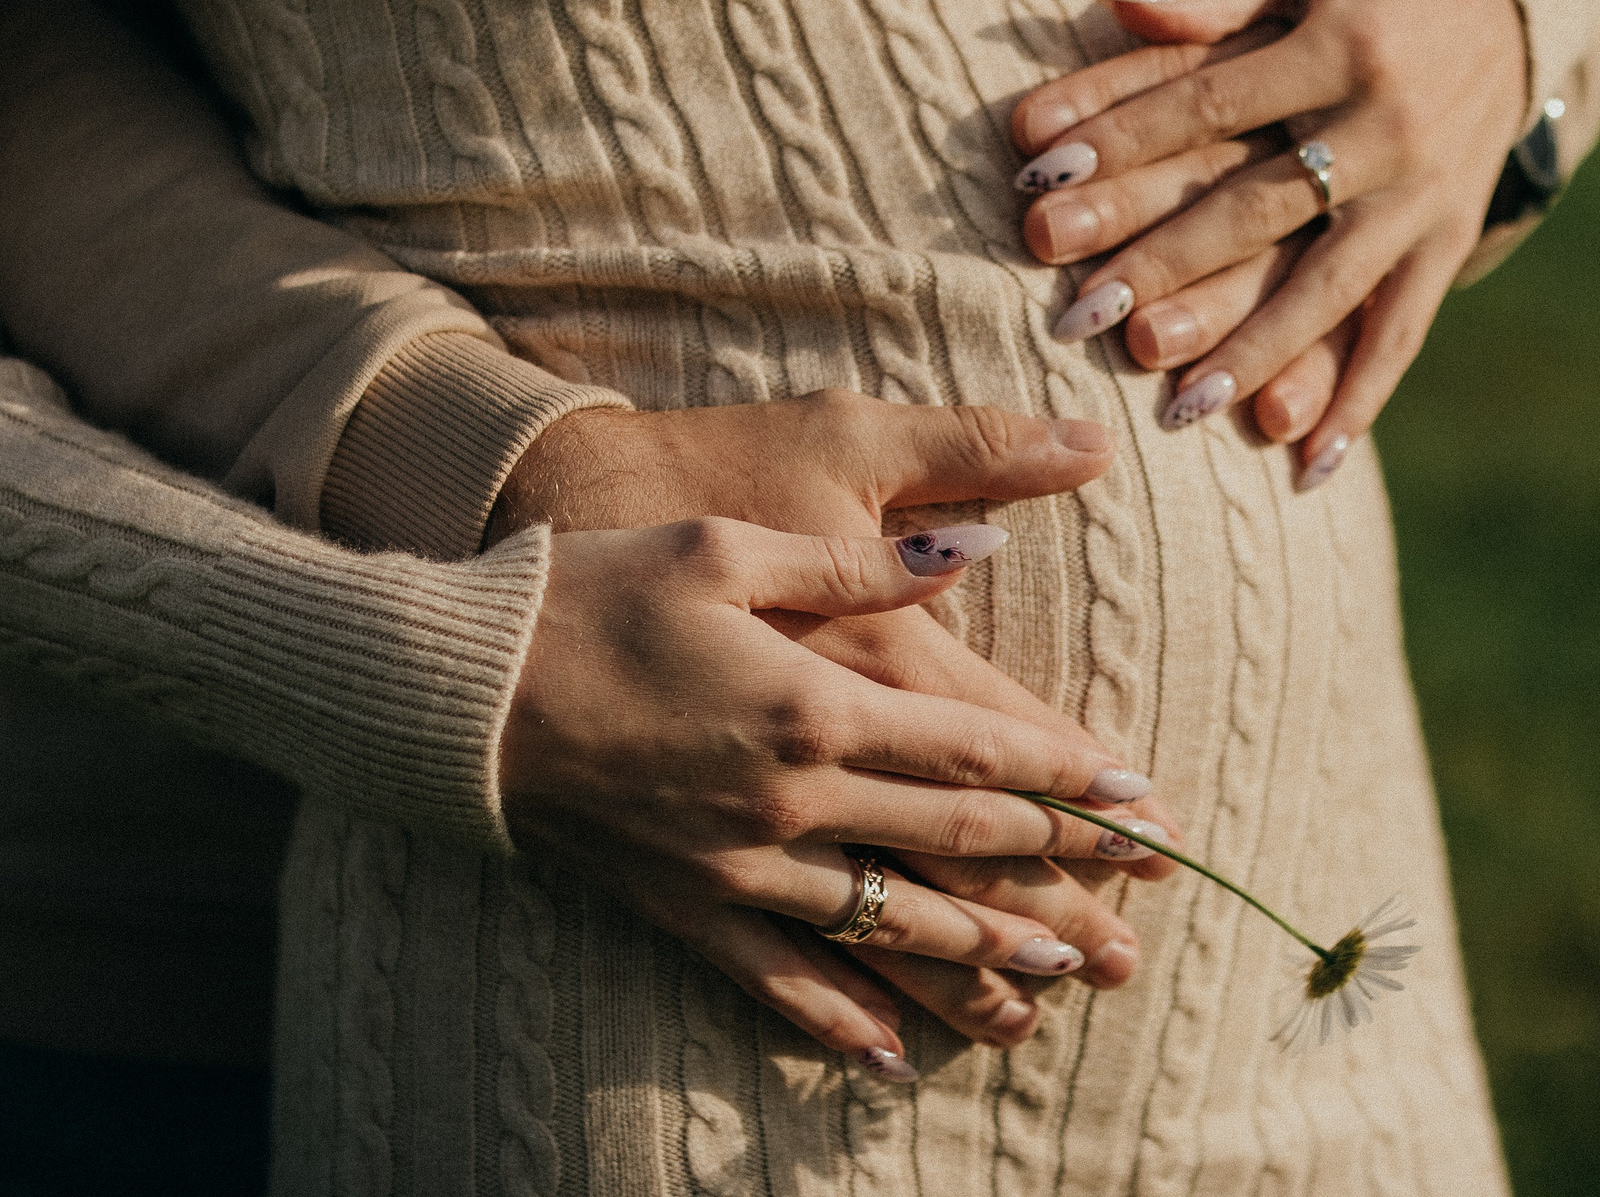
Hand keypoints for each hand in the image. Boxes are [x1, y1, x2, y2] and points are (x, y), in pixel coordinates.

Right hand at [512, 518, 1160, 1075]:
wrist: (459, 687)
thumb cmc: (594, 590)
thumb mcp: (730, 545)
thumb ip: (860, 565)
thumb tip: (971, 553)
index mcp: (813, 702)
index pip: (973, 750)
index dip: (1066, 775)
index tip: (1140, 798)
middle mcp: (790, 799)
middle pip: (951, 843)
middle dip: (1056, 870)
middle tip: (1137, 896)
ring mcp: (737, 865)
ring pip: (886, 923)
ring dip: (979, 953)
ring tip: (1057, 977)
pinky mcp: (682, 904)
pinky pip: (776, 978)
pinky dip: (841, 1019)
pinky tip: (896, 1055)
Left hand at [1013, 0, 1525, 485]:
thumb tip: (1120, 1)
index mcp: (1341, 40)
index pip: (1211, 99)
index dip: (1122, 140)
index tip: (1037, 183)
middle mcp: (1390, 125)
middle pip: (1262, 205)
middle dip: (1167, 264)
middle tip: (1081, 318)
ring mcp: (1426, 194)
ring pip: (1332, 284)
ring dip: (1257, 349)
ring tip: (1180, 407)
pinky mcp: (1449, 241)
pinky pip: (1404, 330)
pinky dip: (1359, 399)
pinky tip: (1306, 463)